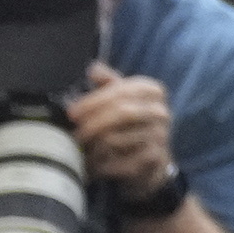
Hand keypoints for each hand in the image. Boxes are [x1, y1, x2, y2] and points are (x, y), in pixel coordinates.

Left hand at [61, 62, 177, 197]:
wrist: (152, 159)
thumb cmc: (130, 124)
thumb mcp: (121, 98)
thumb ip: (107, 82)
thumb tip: (93, 68)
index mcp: (152, 91)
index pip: (121, 90)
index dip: (93, 101)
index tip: (72, 113)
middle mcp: (161, 112)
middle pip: (121, 113)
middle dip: (92, 124)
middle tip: (74, 132)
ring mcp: (161, 136)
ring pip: (117, 138)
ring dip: (93, 146)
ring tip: (81, 149)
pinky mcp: (156, 159)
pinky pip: (121, 161)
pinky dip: (103, 164)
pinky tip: (94, 164)